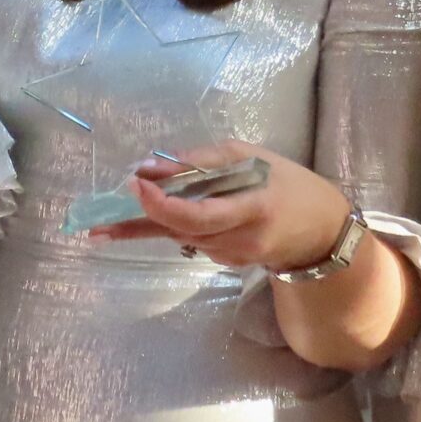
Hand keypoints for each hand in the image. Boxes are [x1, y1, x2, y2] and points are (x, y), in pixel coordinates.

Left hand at [89, 140, 354, 270]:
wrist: (322, 233)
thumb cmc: (287, 183)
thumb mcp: (251, 157)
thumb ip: (204, 161)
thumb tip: (154, 165)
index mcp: (253, 206)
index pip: (200, 213)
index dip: (164, 203)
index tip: (135, 184)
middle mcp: (241, 239)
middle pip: (181, 230)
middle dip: (139, 222)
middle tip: (98, 219)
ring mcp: (234, 256)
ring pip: (181, 237)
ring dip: (147, 227)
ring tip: (105, 225)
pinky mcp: (228, 264)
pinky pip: (193, 241)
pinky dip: (174, 227)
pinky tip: (156, 219)